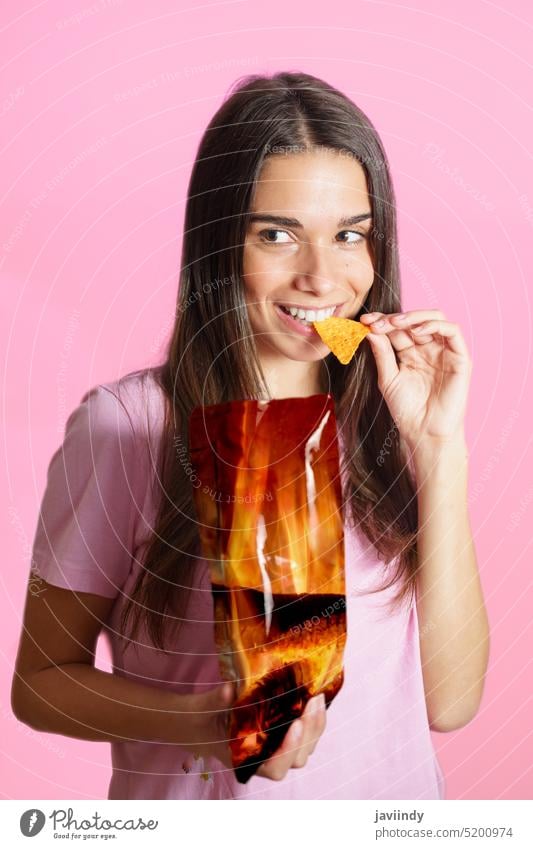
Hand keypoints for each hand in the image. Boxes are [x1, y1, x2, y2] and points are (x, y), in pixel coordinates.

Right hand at [177, 683, 326, 780]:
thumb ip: (215, 702)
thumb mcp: (204, 710)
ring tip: (317, 697)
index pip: (275, 768)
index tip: (295, 725)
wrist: (200, 720)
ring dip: (315, 725)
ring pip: (305, 747)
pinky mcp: (282, 731)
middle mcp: (265, 758)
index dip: (288, 751)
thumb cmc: (202, 719)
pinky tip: (314, 696)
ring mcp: (276, 746)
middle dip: (309, 732)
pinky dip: (312, 718)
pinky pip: (304, 732)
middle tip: (312, 702)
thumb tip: (228, 690)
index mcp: (247, 760)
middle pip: (297, 758)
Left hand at [360, 309, 471, 451]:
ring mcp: (444, 352)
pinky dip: (436, 325)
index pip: (397, 329)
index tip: (364, 321)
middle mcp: (428, 349)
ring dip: (413, 317)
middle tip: (376, 322)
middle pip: (413, 321)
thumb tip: (370, 329)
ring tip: (394, 323)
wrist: (424, 433)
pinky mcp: (460, 358)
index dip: (381, 321)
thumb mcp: (388, 378)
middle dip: (393, 318)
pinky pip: (453, 332)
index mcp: (410, 353)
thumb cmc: (406, 410)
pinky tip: (417, 331)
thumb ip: (382, 353)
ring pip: (434, 319)